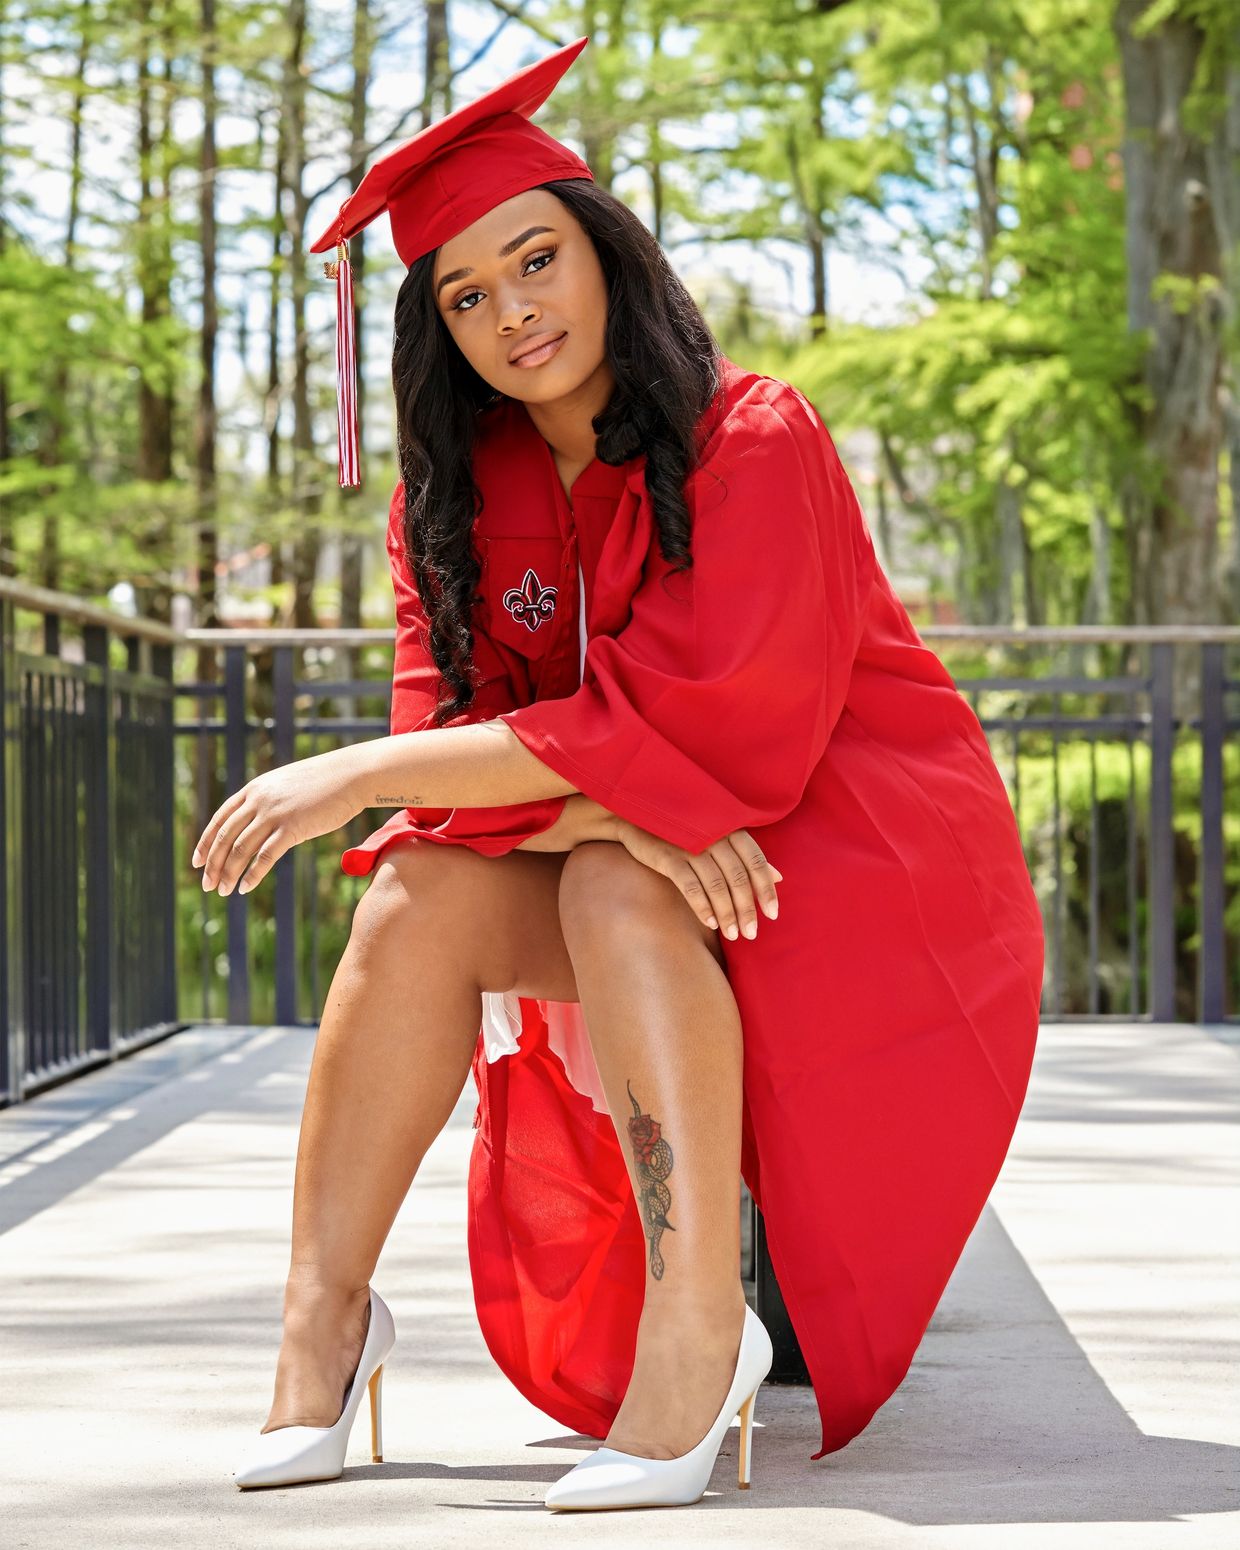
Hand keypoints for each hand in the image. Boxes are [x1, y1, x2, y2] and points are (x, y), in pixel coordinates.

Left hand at [191, 746, 366, 896]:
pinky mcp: (293, 827)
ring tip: (224, 891)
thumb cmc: (323, 782)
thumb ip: (268, 799)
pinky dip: (253, 875)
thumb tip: (258, 817)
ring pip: (241, 849)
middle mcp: (258, 800)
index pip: (219, 819)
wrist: (351, 775)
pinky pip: (266, 856)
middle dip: (213, 864)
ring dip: (229, 873)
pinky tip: (245, 888)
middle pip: (225, 837)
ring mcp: (275, 813)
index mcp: (254, 789)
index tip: (197, 863)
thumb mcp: (286, 785)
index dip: (205, 842)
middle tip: (207, 886)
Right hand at [611, 819, 782, 940]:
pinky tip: (711, 923)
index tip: (772, 915)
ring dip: (727, 913)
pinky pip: (690, 886)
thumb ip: (747, 857)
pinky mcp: (668, 856)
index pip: (756, 861)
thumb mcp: (718, 839)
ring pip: (716, 885)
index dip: (766, 890)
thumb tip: (779, 877)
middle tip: (751, 934)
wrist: (638, 820)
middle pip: (738, 878)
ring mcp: (690, 845)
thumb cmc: (686, 833)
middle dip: (746, 910)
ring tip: (733, 934)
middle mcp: (713, 834)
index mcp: (730, 828)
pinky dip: (702, 907)